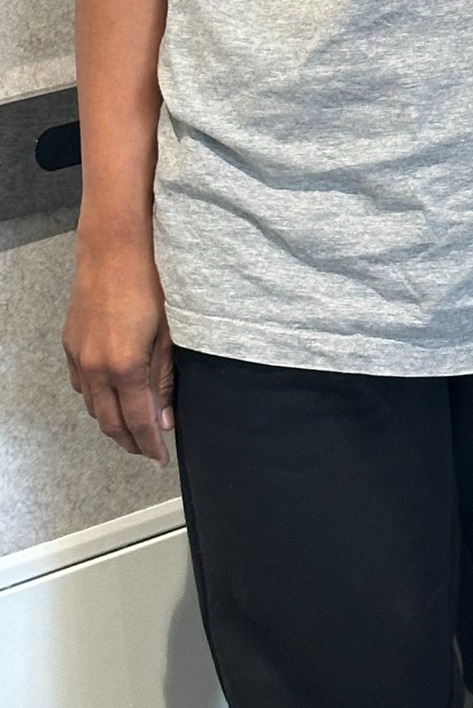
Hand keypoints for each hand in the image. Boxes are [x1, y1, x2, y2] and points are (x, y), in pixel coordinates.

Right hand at [63, 236, 174, 465]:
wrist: (114, 249)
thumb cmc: (151, 284)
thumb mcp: (168, 334)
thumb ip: (165, 379)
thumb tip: (165, 420)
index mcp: (125, 367)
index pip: (138, 422)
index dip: (150, 444)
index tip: (161, 459)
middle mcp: (96, 369)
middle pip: (111, 422)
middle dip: (130, 441)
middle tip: (148, 450)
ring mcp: (78, 357)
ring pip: (93, 407)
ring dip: (113, 423)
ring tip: (134, 429)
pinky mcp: (70, 345)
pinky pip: (81, 386)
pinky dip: (98, 400)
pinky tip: (112, 398)